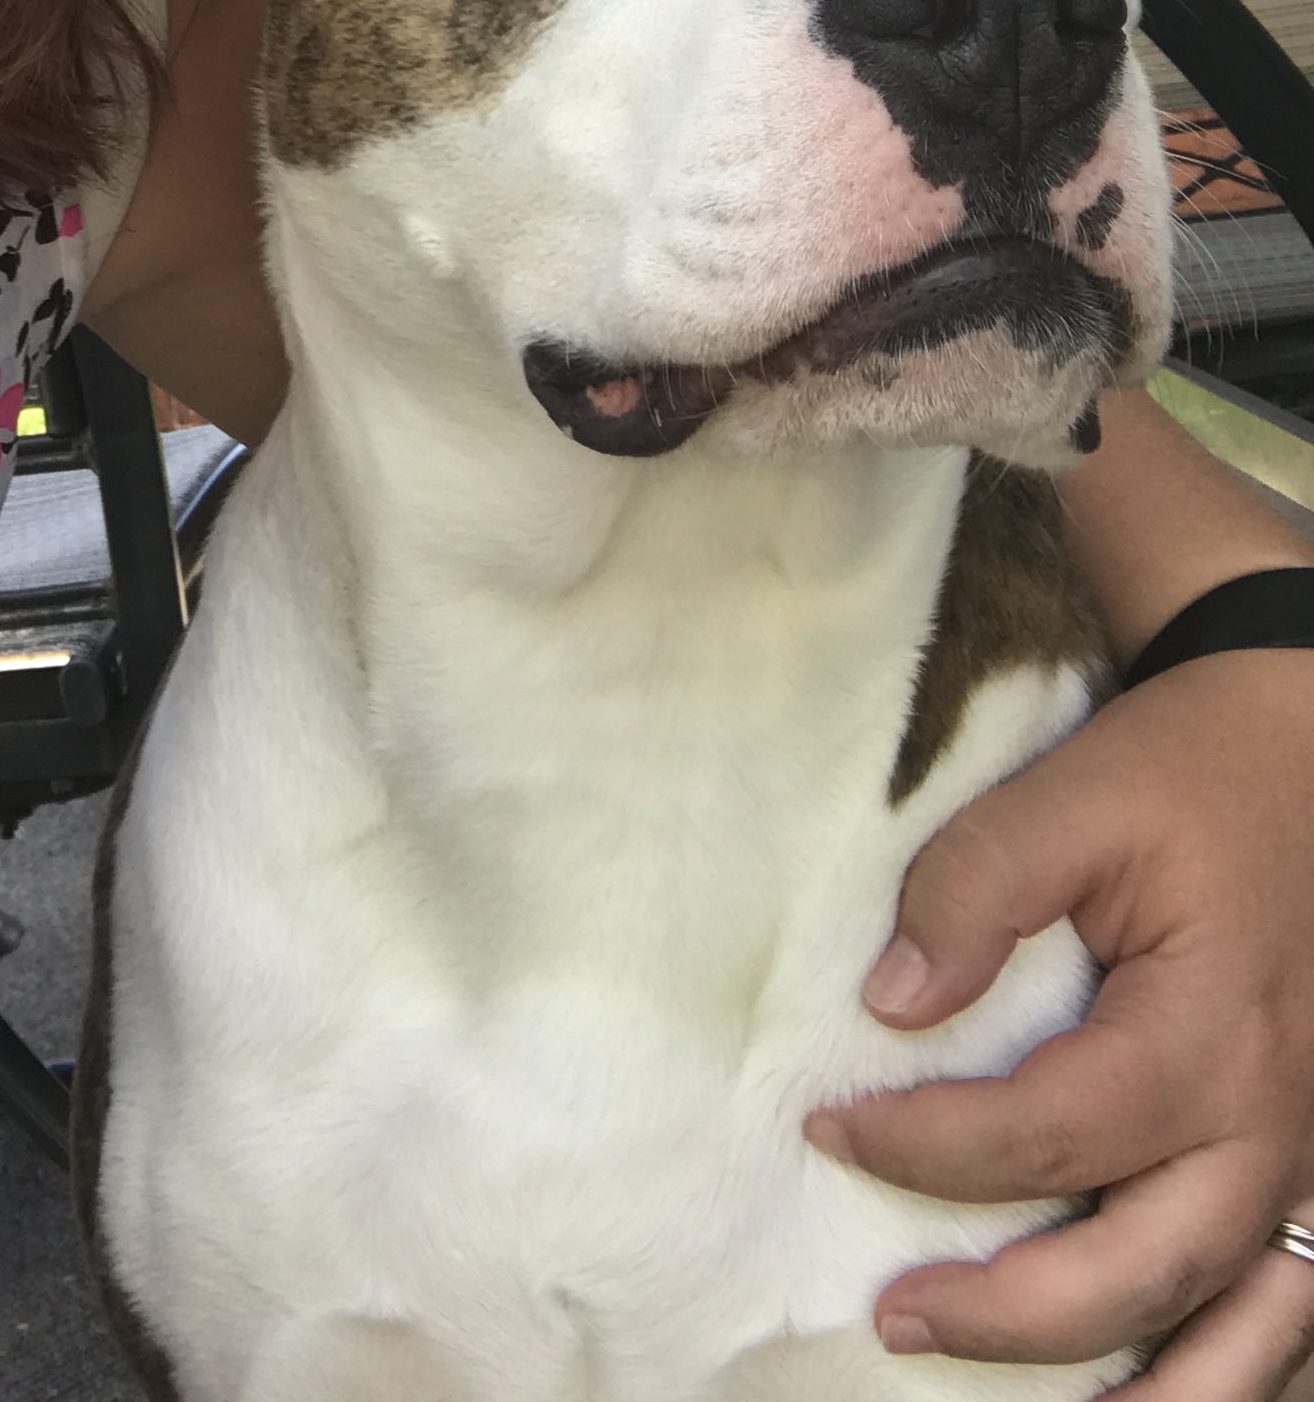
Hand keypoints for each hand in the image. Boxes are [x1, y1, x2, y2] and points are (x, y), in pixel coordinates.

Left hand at [804, 652, 1313, 1392]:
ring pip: (1246, 1336)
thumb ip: (975, 887)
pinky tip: (1151, 1392)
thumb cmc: (1183, 780)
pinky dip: (1235, 1374)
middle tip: (892, 1316)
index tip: (827, 1131)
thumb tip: (890, 1002)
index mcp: (1208, 1037)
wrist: (1301, 756)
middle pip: (1141, 1269)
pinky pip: (1293, 1315)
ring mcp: (1311, 1168)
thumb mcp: (1073, 800)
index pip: (1049, 1136)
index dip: (927, 1150)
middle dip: (1010, 1316)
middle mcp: (1273, 1128)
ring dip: (1147, 1396)